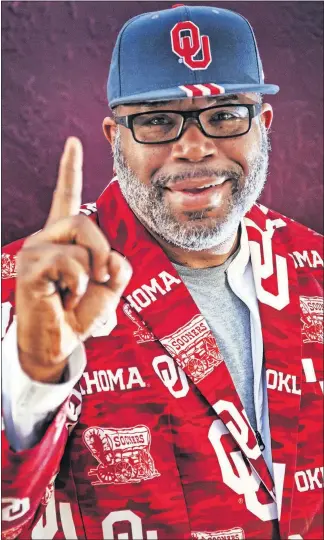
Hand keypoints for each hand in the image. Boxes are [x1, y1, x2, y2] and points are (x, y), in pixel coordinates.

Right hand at [15, 137, 131, 382]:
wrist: (58, 343)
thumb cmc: (79, 314)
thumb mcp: (108, 286)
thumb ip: (117, 264)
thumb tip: (114, 255)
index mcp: (64, 240)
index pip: (65, 197)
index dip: (70, 169)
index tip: (73, 142)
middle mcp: (47, 238)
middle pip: (84, 220)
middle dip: (103, 250)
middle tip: (103, 277)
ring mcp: (36, 250)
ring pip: (80, 237)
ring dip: (93, 267)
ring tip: (81, 291)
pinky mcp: (30, 266)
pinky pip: (68, 260)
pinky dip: (78, 282)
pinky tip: (66, 297)